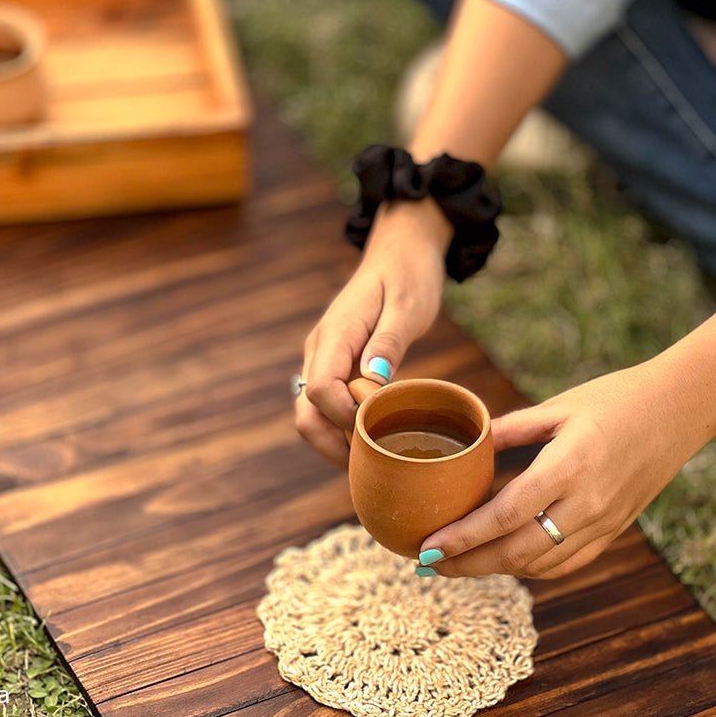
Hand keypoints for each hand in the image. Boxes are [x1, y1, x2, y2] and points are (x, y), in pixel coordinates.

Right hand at [295, 200, 449, 465]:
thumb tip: (372, 383)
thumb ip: (389, 343)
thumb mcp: (408, 306)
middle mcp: (319, 351)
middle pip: (306, 413)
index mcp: (335, 335)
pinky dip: (343, 429)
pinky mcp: (334, 367)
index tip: (379, 428)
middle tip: (373, 465)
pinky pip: (328, 407)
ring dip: (336, 441)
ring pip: (312, 415)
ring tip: (375, 459)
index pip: (321, 391)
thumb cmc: (409, 276)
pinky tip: (373, 439)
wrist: (401, 252)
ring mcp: (323, 360)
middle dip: (332, 444)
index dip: (346, 418)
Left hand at [418, 361, 711, 579]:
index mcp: (569, 466)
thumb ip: (508, 429)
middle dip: (467, 565)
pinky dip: (529, 569)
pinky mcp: (614, 531)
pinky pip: (565, 565)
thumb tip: (464, 443)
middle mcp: (587, 503)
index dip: (462, 538)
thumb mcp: (558, 406)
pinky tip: (502, 561)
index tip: (427, 548)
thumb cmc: (617, 398)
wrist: (682, 409)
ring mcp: (604, 523)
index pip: (504, 516)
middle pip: (516, 552)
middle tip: (428, 564)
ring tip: (456, 563)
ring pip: (538, 565)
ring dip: (493, 570)